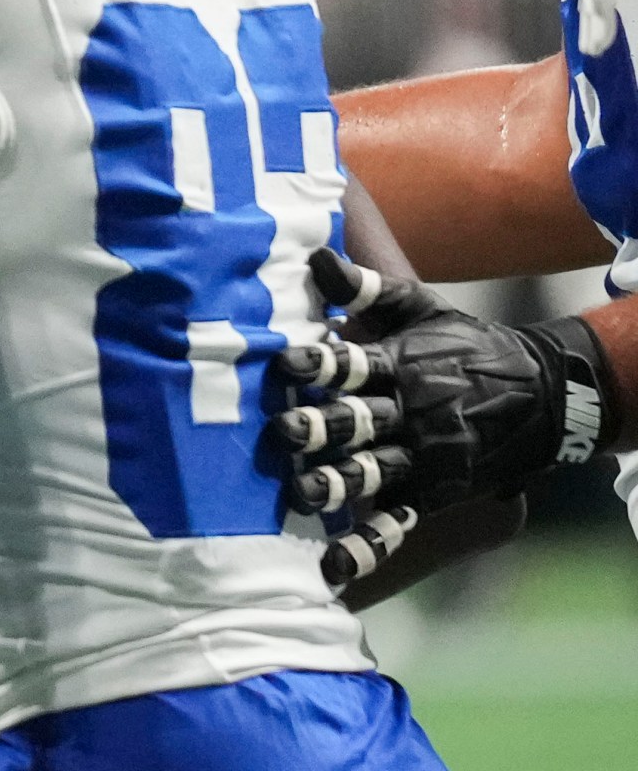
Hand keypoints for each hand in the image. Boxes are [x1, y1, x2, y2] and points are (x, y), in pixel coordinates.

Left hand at [266, 248, 616, 584]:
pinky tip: (332, 568)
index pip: (355, 363)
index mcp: (399, 366)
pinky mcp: (429, 494)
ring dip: (336, 484)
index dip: (321, 362)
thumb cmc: (463, 345)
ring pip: (372, 473)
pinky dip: (364, 546)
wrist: (542, 395)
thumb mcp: (419, 307)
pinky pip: (393, 522)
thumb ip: (365, 287)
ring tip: (302, 494)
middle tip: (284, 430)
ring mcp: (420, 459)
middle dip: (320, 427)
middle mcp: (408, 415)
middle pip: (358, 422)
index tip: (286, 360)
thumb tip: (315, 256)